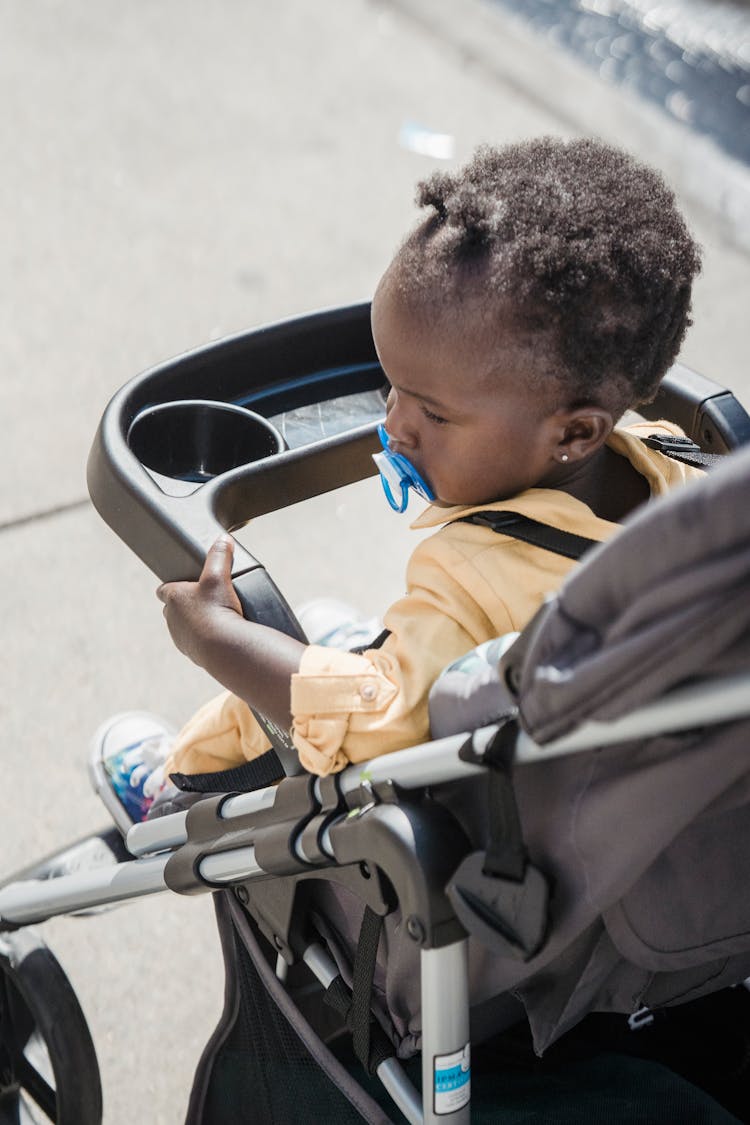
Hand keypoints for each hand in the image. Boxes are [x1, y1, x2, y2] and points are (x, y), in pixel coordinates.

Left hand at [156, 535, 242, 666]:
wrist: (224, 646)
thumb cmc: (218, 609)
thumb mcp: (219, 576)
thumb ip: (220, 556)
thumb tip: (223, 539)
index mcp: (173, 597)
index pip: (163, 589)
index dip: (172, 586)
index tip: (184, 585)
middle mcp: (171, 618)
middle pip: (172, 608)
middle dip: (184, 605)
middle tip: (205, 601)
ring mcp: (179, 636)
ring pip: (181, 626)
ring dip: (193, 623)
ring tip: (213, 619)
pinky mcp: (190, 652)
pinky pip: (192, 642)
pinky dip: (201, 638)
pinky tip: (216, 635)